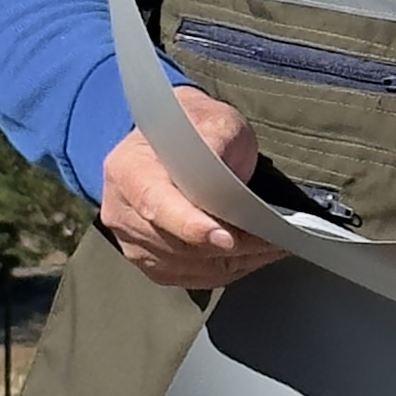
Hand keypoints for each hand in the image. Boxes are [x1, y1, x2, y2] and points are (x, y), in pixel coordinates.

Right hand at [100, 95, 273, 289]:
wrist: (173, 139)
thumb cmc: (193, 126)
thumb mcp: (210, 118)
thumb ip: (216, 140)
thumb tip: (229, 178)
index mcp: (128, 169)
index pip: (156, 204)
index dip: (191, 225)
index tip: (227, 238)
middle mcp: (121, 210)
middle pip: (176, 243)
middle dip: (229, 245)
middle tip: (274, 239)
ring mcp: (131, 240)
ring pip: (187, 266)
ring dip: (234, 261)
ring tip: (273, 247)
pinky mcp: (149, 260)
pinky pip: (189, 277)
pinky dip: (225, 270)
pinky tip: (254, 256)